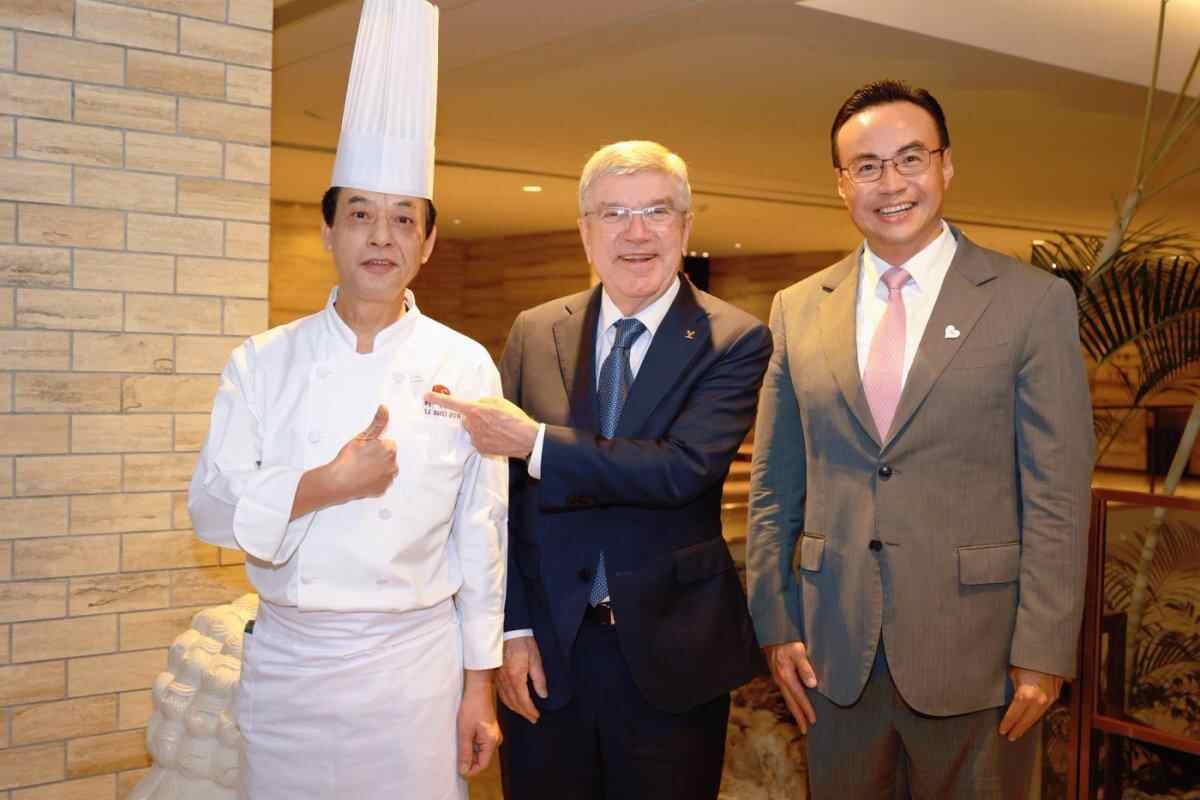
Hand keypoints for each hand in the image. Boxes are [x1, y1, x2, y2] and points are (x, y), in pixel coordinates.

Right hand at [327, 405, 397, 500]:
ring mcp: (388, 479)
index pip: (389, 444)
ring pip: (386, 470)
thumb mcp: (362, 437)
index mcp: (389, 450)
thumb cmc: (348, 459)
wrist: (338, 481)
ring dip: (378, 469)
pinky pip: (382, 482)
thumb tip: (384, 409)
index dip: (377, 446)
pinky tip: (364, 478)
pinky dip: (375, 481)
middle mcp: (393, 465)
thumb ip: (377, 423)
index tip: (367, 450)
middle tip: (363, 459)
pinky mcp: (383, 489)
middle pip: (389, 457)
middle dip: (379, 457)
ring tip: (363, 469)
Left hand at [423, 393, 538, 458]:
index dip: (438, 399)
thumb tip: (477, 404)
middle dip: (474, 417)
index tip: (426, 396)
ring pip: (472, 431)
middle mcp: (472, 425)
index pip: (452, 404)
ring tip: (498, 429)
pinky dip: (485, 438)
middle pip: (465, 419)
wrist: (527, 439)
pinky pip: (478, 441)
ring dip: (480, 428)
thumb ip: (484, 401)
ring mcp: (476, 439)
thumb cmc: (515, 419)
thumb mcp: (500, 402)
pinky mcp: (481, 449)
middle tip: (490, 418)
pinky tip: (497, 438)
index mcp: (476, 410)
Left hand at [457, 669, 501, 776]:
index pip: (482, 765)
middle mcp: (495, 740)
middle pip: (482, 758)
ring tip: (459, 744)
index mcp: (492, 742)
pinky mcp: (489, 730)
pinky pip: (481, 743)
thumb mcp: (465, 732)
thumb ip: (465, 753)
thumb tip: (464, 770)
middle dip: (469, 760)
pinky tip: (464, 737)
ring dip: (469, 751)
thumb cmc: (472, 708)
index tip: (459, 771)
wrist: (478, 690)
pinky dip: (471, 744)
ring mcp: (493, 735)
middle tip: (456, 757)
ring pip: (480, 751)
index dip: (471, 770)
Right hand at [496, 635, 547, 723]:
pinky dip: (507, 702)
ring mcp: (499, 679)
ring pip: (506, 700)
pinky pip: (501, 693)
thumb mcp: (535, 659)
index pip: (523, 700)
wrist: (509, 630)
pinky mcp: (496, 675)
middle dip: (524, 713)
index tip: (537, 716)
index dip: (530, 711)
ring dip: (515, 709)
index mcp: (516, 677)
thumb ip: (539, 679)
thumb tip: (543, 695)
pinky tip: (512, 703)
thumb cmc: (523, 642)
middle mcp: (505, 681)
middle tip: (532, 719)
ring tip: (524, 714)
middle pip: (514, 703)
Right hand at [765, 641, 817, 732]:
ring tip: (801, 721)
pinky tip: (795, 702)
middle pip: (791, 702)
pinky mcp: (778, 674)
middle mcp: (780, 679)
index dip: (807, 709)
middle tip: (805, 730)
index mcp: (786, 675)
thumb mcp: (797, 650)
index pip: (799, 696)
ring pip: (788, 698)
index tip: (813, 721)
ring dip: (795, 711)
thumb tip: (812, 684)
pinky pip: (786, 692)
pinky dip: (792, 701)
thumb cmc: (786, 640)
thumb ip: (805, 666)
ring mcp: (778, 677)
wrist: (771, 632)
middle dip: (798, 717)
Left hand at [998, 666, 1063, 740]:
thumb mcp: (1013, 674)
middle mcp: (1038, 700)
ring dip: (1028, 725)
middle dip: (1018, 729)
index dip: (1007, 724)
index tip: (1002, 730)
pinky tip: (1031, 719)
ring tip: (1019, 731)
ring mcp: (1048, 699)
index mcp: (1025, 695)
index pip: (1014, 715)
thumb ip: (1012, 688)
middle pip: (1027, 721)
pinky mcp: (1055, 696)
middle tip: (1011, 736)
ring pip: (1037, 717)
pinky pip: (1044, 710)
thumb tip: (1008, 696)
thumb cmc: (1027, 660)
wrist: (1048, 652)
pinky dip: (1036, 716)